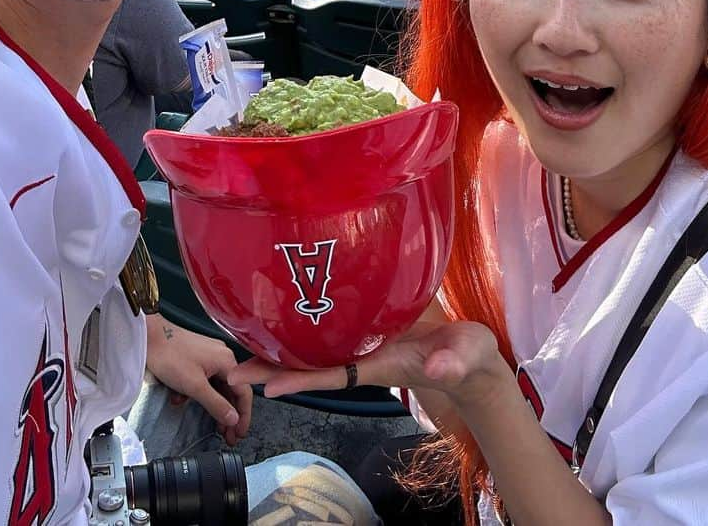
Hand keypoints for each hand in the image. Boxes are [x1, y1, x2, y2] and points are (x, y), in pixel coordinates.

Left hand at [145, 317, 252, 446]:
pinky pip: (205, 380)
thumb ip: (216, 404)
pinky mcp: (198, 357)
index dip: (244, 416)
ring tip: (215, 427)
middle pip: (232, 391)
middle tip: (229, 436)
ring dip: (215, 406)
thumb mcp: (195, 386)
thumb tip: (234, 419)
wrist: (150, 338)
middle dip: (230, 415)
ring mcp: (210, 356)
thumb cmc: (171, 356)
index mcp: (226, 361)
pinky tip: (184, 401)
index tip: (239, 433)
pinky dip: (199, 393)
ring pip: (218, 387)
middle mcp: (222, 356)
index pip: (244, 392)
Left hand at [228, 319, 503, 411]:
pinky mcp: (372, 330)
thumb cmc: (470, 358)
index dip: (300, 380)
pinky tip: (287, 319)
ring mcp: (367, 345)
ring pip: (317, 350)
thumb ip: (453, 361)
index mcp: (382, 365)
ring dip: (283, 349)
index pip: (334, 374)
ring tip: (245, 343)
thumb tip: (437, 368)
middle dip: (274, 369)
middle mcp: (367, 358)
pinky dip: (307, 328)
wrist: (474, 360)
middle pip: (313, 367)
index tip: (265, 387)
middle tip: (233, 369)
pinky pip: (332, 332)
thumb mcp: (468, 356)